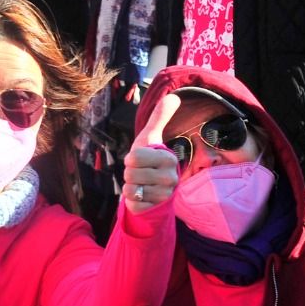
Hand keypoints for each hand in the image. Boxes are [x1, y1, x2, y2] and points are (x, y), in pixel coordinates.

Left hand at [123, 91, 180, 212]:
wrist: (154, 188)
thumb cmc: (149, 160)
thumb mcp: (151, 137)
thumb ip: (160, 117)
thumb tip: (174, 96)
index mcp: (169, 159)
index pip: (134, 157)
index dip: (131, 159)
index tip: (140, 161)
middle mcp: (171, 178)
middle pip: (130, 174)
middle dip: (129, 174)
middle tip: (140, 174)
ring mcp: (164, 196)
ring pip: (130, 190)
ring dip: (130, 187)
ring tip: (141, 185)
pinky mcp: (155, 209)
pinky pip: (132, 204)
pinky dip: (131, 201)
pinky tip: (141, 198)